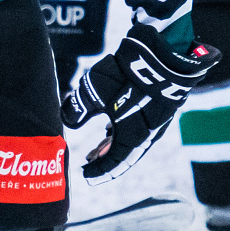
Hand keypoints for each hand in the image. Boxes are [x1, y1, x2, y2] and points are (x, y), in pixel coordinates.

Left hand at [62, 24, 219, 180]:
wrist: (161, 55)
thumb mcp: (93, 91)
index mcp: (132, 138)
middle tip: (88, 162)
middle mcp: (146, 135)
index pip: (113, 163)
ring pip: (130, 142)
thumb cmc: (127, 76)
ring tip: (96, 148)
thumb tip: (68, 120)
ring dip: (112, 146)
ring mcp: (154, 121)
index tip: (85, 175)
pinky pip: (137, 128)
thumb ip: (77, 108)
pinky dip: (121, 133)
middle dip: (104, 160)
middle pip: (123, 156)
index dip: (98, 171)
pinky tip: (111, 127)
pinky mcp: (156, 108)